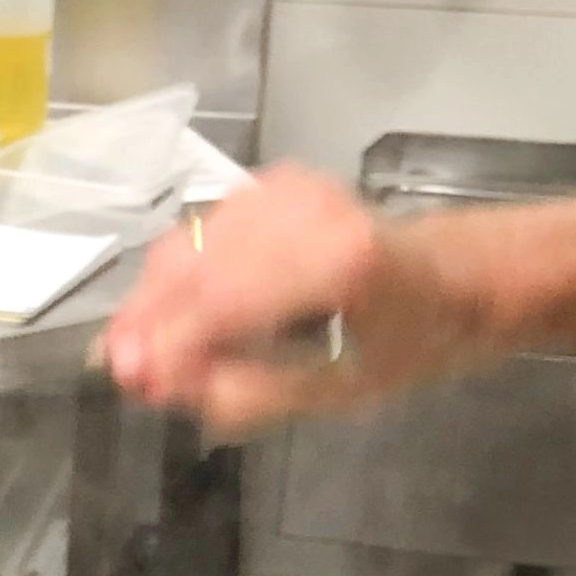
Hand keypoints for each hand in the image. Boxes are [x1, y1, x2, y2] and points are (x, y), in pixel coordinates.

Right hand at [100, 163, 493, 439]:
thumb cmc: (407, 342)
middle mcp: (308, 210)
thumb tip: (169, 387)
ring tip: (137, 350)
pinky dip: (176, 272)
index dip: (167, 342)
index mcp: (336, 261)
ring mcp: (288, 188)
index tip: (134, 383)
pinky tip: (168, 312)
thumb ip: (250, 393)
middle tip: (119, 371)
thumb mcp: (338, 392)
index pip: (222, 298)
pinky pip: (203, 229)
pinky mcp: (274, 182)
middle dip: (147, 320)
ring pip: (188, 242)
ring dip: (153, 298)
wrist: (456, 274)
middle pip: (194, 263)